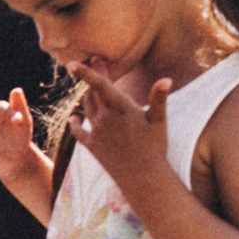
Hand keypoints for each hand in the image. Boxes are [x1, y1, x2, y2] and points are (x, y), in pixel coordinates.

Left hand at [65, 65, 174, 197]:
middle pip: (94, 92)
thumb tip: (166, 79)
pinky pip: (79, 132)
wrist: (143, 178)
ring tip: (90, 88)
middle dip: (92, 75)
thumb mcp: (159, 122)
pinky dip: (76, 124)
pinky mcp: (92, 147)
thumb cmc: (155, 148)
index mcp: (122, 108)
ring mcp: (97, 132)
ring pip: (87, 108)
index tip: (72, 62)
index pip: (101, 84)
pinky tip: (73, 119)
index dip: (87, 72)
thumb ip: (159, 98)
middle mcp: (106, 118)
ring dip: (88, 96)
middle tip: (94, 60)